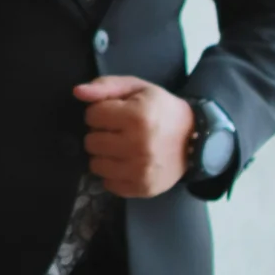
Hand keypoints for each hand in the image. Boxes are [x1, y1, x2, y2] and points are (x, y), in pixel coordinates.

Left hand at [72, 75, 194, 199]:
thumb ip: (105, 86)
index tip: (115, 114)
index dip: (101, 112)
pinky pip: (108, 183)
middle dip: (101, 134)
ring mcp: (141, 170)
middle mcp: (138, 145)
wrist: (196, 140)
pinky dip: (114, 173)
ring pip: (95, 165)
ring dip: (105, 155)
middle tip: (119, 131)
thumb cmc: (162, 110)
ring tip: (122, 147)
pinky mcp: (143, 188)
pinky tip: (128, 163)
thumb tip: (77, 92)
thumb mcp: (137, 89)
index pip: (92, 116)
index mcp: (137, 117)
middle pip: (90, 142)